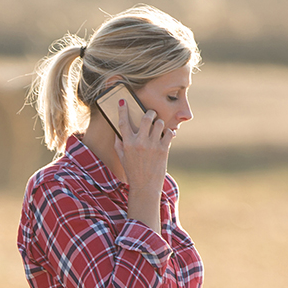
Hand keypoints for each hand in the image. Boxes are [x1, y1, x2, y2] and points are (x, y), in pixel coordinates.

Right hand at [114, 98, 170, 232]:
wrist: (145, 187)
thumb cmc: (133, 172)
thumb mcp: (122, 158)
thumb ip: (119, 144)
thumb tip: (118, 133)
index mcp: (127, 143)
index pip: (123, 121)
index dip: (122, 109)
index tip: (123, 101)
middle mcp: (140, 142)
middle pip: (146, 118)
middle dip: (149, 113)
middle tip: (151, 114)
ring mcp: (152, 146)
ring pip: (159, 124)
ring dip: (160, 123)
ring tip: (159, 128)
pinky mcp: (163, 150)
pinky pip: (169, 134)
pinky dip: (170, 133)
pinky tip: (168, 135)